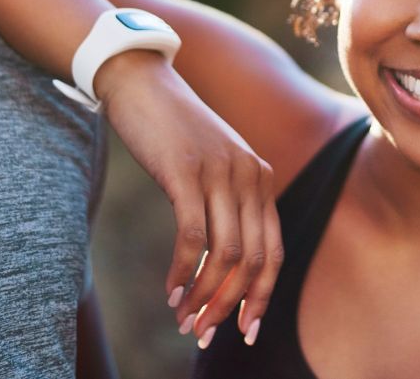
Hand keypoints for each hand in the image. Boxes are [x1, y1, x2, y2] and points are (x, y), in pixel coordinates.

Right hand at [95, 49, 283, 345]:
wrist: (145, 84)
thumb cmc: (176, 133)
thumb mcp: (215, 165)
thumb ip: (228, 203)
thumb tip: (225, 263)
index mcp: (261, 178)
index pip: (274, 251)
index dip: (263, 296)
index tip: (246, 330)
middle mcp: (250, 175)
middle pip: (253, 260)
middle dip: (231, 306)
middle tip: (205, 336)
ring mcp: (220, 172)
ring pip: (225, 254)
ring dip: (204, 296)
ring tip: (184, 320)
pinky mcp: (186, 171)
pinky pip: (192, 236)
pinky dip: (182, 271)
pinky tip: (170, 291)